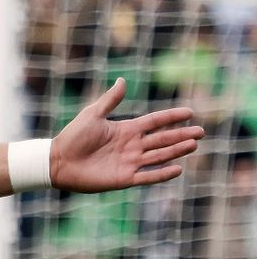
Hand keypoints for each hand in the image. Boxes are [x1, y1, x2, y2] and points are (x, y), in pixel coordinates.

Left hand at [50, 79, 202, 192]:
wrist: (57, 161)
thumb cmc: (72, 137)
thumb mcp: (93, 115)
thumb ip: (110, 100)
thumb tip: (123, 80)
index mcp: (126, 129)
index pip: (155, 122)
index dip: (172, 117)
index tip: (190, 112)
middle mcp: (131, 146)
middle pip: (162, 139)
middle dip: (181, 135)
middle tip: (201, 131)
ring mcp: (129, 162)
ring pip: (159, 156)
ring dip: (176, 151)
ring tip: (193, 145)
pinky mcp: (124, 178)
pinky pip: (147, 176)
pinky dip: (162, 174)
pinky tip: (177, 169)